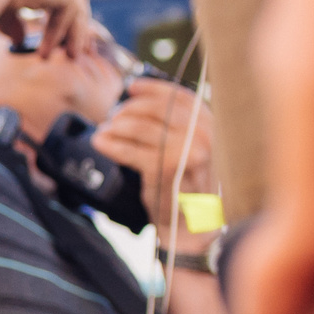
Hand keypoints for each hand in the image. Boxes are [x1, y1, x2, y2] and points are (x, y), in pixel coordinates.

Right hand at [0, 0, 88, 58]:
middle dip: (74, 19)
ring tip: (67, 56)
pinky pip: (69, 18)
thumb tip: (20, 39)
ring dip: (72, 34)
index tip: (56, 25)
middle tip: (72, 42)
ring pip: (74, 8)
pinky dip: (59, 37)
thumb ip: (14, 21)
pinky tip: (44, 54)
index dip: (58, 4)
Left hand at [92, 77, 218, 239]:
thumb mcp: (192, 150)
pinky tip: (100, 142)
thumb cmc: (187, 187)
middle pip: (159, 108)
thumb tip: (141, 99)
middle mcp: (205, 137)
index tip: (132, 87)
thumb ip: (179, 127)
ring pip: (142, 128)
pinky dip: (111, 144)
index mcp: (213, 128)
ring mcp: (187, 153)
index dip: (154, 88)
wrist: (192, 227)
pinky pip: (130, 151)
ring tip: (105, 131)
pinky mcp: (166, 169)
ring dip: (117, 126)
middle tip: (114, 115)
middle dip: (131, 108)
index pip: (182, 96)